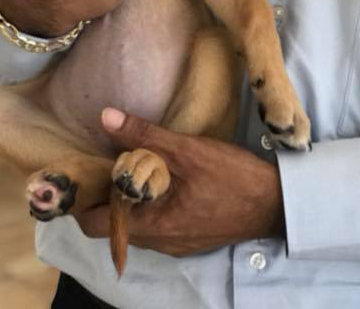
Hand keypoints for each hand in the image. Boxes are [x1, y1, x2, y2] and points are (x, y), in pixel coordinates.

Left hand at [76, 108, 284, 255]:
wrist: (275, 202)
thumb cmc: (232, 177)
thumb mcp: (186, 150)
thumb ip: (144, 135)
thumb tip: (106, 117)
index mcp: (152, 227)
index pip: (95, 225)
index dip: (84, 198)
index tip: (84, 170)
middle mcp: (159, 243)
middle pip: (113, 225)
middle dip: (105, 194)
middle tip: (103, 160)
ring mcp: (175, 243)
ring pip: (135, 224)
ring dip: (127, 198)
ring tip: (127, 163)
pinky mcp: (190, 236)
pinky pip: (156, 224)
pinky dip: (148, 204)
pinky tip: (156, 177)